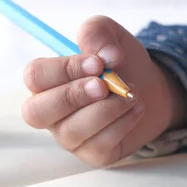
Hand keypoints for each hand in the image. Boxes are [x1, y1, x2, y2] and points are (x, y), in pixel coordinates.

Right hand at [21, 15, 186, 166]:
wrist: (152, 89)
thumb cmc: (120, 63)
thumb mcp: (110, 36)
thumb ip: (97, 32)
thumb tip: (104, 55)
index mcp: (46, 81)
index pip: (35, 77)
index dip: (64, 69)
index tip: (98, 63)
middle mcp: (50, 112)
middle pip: (36, 113)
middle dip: (73, 96)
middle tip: (104, 85)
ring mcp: (69, 136)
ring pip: (71, 131)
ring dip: (106, 110)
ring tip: (131, 93)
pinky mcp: (92, 154)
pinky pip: (98, 145)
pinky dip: (123, 124)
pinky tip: (136, 108)